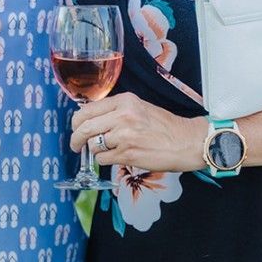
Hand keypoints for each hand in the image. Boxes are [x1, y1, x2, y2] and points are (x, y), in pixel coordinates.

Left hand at [70, 92, 206, 172]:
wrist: (186, 141)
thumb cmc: (165, 126)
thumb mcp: (139, 107)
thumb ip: (116, 110)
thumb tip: (91, 119)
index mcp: (125, 101)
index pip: (87, 109)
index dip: (77, 122)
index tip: (76, 128)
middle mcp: (122, 116)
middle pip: (84, 127)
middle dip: (76, 138)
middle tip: (76, 145)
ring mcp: (124, 136)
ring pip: (92, 145)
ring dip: (95, 151)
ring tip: (105, 151)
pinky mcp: (128, 154)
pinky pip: (103, 159)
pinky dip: (104, 160)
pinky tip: (115, 157)